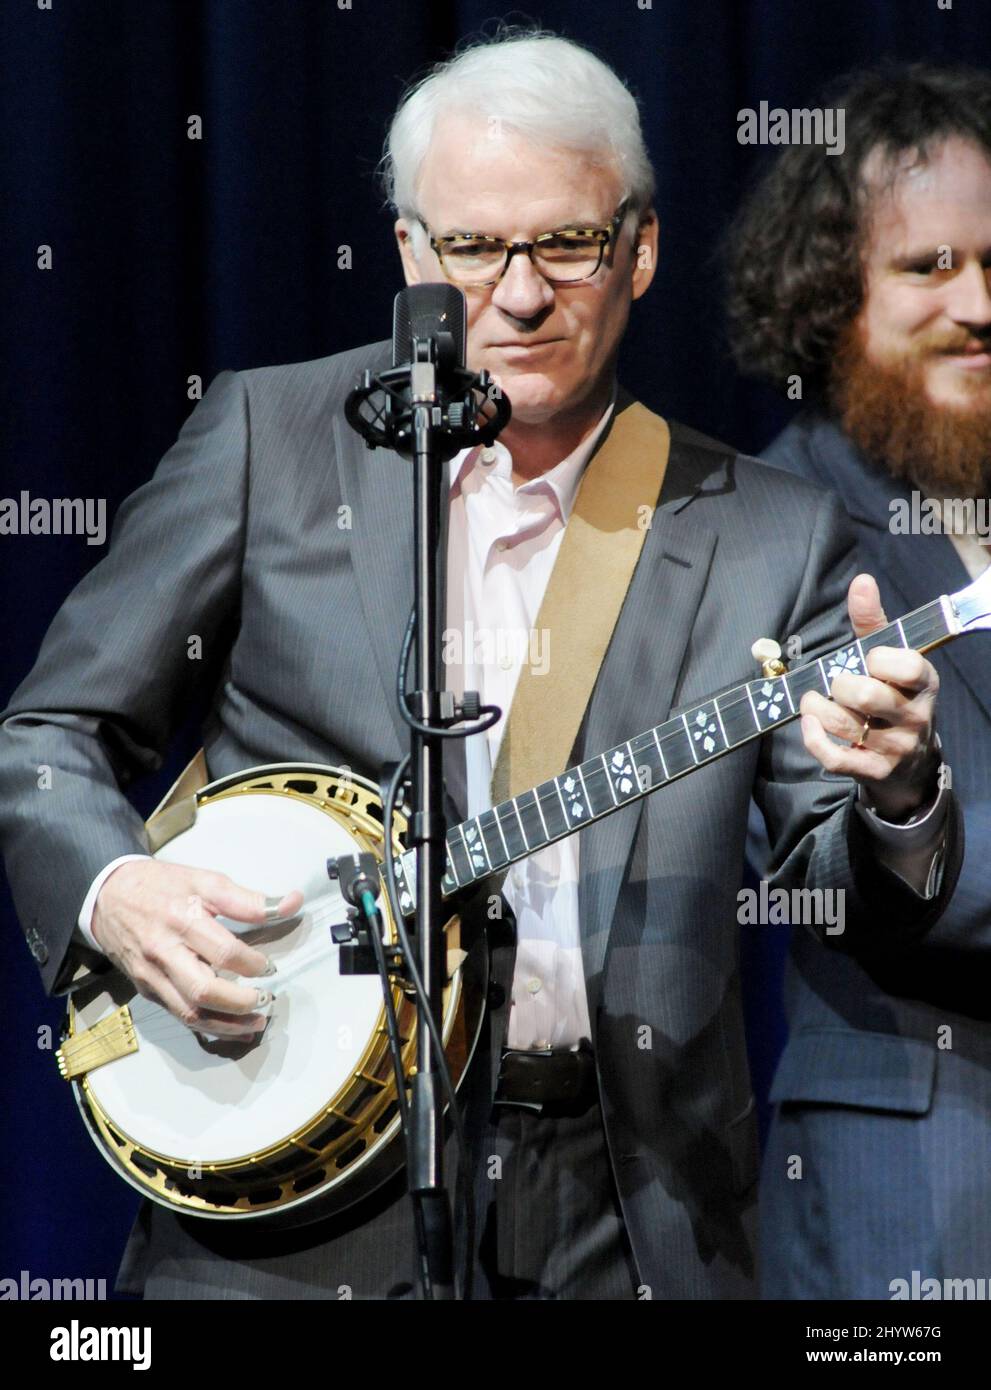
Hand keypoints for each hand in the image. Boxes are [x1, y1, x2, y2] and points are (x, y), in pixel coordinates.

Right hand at [91, 859, 302, 1037]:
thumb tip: (292, 903)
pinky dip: (208, 1027)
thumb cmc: (162, 886)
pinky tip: (233, 1029)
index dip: (253, 963)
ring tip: (257, 1023)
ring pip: (189, 1012)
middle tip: (266, 999)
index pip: (223, 951)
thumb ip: (249, 899)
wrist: (106, 896)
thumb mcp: (205, 880)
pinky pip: (178, 1016)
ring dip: (228, 1025)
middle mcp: (165, 952)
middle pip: (203, 990)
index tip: (271, 966)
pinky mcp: (147, 989)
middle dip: (240, 1003)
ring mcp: (153, 975)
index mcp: (182, 919)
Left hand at [799, 573, 940, 820]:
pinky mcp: (873, 772)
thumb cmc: (892, 697)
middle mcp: (915, 717)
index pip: (906, 666)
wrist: (909, 762)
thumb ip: (873, 623)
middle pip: (866, 695)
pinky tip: (809, 722)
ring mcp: (895, 747)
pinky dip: (812, 737)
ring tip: (813, 701)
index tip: (868, 660)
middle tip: (835, 684)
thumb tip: (861, 581)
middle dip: (839, 684)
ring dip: (816, 707)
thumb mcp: (889, 660)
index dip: (878, 659)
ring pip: (844, 724)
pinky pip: (834, 757)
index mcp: (924, 683)